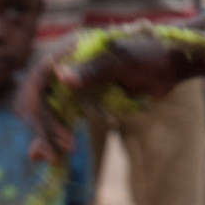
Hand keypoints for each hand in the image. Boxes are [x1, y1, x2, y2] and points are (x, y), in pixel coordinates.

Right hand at [18, 31, 183, 161]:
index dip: (35, 102)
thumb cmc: (149, 56)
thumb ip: (95, 69)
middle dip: (41, 126)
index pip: (38, 76)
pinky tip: (51, 154)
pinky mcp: (79, 99)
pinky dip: (52, 135)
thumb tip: (61, 77)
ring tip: (52, 157)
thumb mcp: (124, 61)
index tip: (39, 126)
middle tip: (52, 153)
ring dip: (45, 135)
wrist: (168, 65)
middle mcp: (64, 65)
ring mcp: (70, 83)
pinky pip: (58, 118)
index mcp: (70, 48)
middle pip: (36, 98)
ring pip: (44, 112)